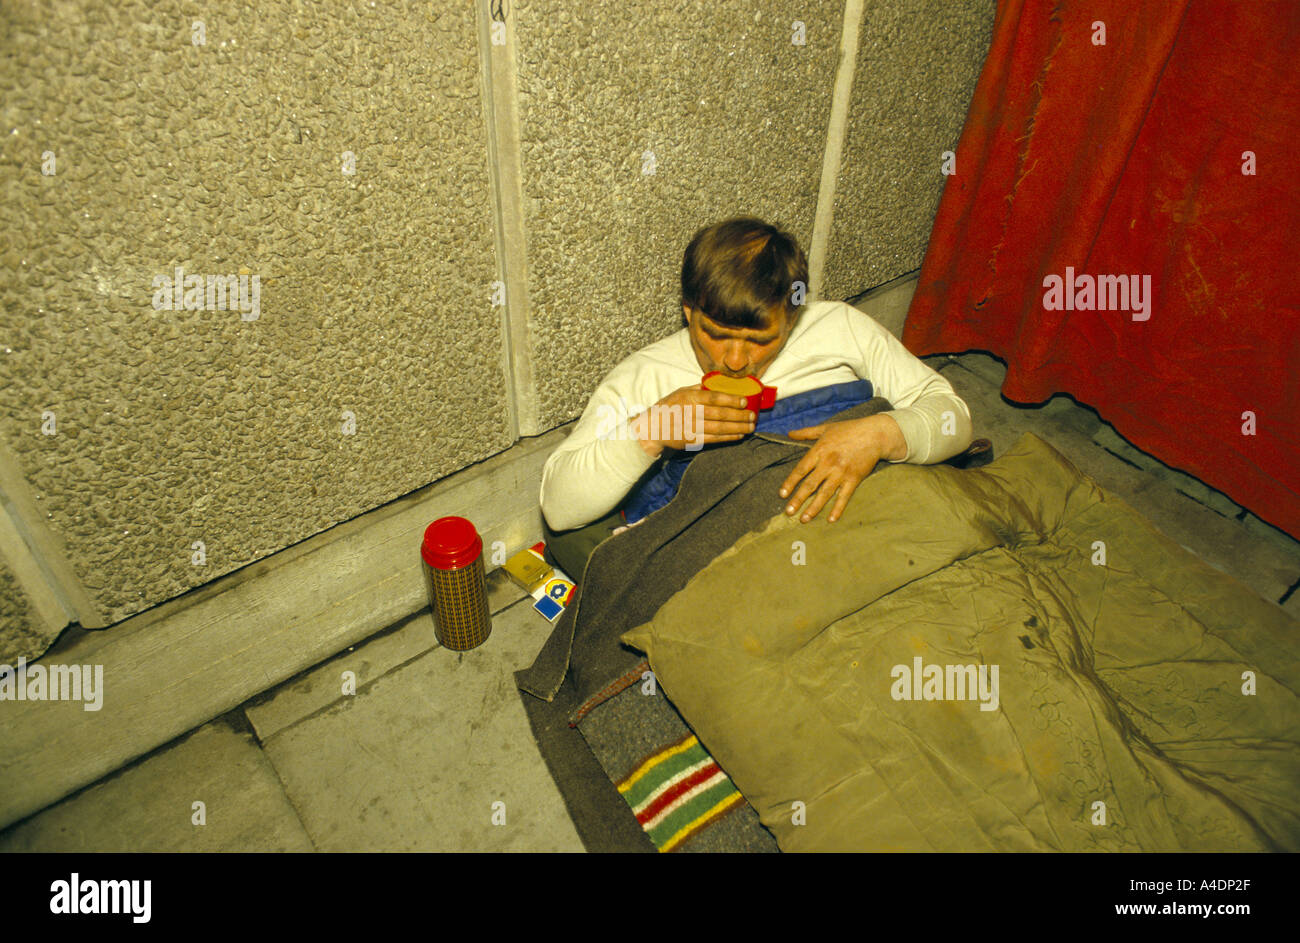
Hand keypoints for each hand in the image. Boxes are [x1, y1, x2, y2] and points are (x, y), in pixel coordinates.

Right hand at [631, 385, 755, 457]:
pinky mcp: (692, 441)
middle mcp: (691, 412)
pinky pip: (714, 439)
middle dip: (739, 416)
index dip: (731, 400)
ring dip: (738, 428)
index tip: (744, 401)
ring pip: (720, 428)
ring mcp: (691, 428)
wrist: (652, 428)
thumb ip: (699, 388)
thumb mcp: (680, 392)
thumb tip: (720, 383)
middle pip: (720, 414)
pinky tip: (739, 435)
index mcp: (689, 397)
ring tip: (750, 426)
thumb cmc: (669, 407)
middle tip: (752, 416)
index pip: (714, 398)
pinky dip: (728, 437)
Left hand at [778, 414, 905, 522]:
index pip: (801, 470)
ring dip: (813, 508)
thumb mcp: (826, 428)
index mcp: (819, 451)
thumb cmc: (849, 429)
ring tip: (804, 519)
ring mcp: (841, 473)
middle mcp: (828, 464)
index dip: (790, 482)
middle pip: (810, 485)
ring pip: (825, 494)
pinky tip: (831, 519)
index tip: (782, 494)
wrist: (875, 434)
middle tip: (788, 512)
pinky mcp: (854, 479)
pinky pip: (844, 496)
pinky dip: (838, 509)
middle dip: (798, 500)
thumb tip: (789, 434)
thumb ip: (806, 433)